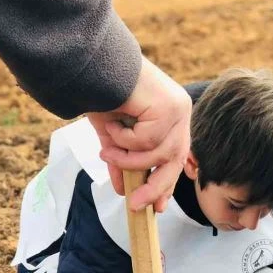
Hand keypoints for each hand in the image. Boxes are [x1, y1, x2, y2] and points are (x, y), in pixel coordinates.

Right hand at [88, 56, 191, 210]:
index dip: (166, 184)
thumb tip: (122, 191)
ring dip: (128, 159)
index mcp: (172, 119)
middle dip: (155, 187)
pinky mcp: (170, 106)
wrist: (92, 65)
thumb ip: (121, 162)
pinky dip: (125, 138)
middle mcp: (180, 114)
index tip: (156, 208)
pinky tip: (113, 122)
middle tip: (135, 206)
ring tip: (106, 150)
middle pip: (174, 161)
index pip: (175, 158)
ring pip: (159, 154)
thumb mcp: (113, 137)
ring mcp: (178, 109)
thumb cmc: (102, 94)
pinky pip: (148, 140)